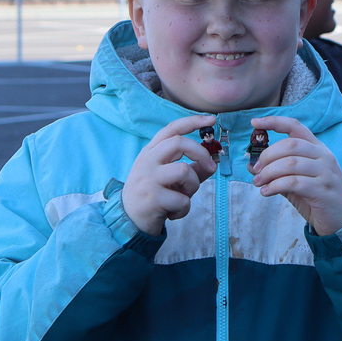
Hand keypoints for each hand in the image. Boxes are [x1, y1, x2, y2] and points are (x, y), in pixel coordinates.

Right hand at [122, 114, 217, 235]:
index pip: (171, 129)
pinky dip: (184, 209)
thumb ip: (192, 169)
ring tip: (183, 197)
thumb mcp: (170, 179)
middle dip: (200, 153)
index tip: (211, 119)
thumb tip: (213, 164)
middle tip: (209, 166)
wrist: (128, 221)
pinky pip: (183, 200)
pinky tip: (173, 213)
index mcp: (151, 152)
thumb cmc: (153, 195)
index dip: (192, 121)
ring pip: (184, 171)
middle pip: (179, 142)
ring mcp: (148, 178)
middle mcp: (147, 161)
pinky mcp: (152, 198)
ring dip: (193, 186)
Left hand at [248, 115, 341, 236]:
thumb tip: (251, 165)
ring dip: (269, 173)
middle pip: (290, 145)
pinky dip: (275, 186)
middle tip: (256, 170)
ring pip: (290, 164)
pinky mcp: (323, 190)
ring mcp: (325, 172)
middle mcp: (323, 156)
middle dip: (267, 156)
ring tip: (259, 183)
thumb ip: (276, 171)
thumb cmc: (316, 196)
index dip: (274, 122)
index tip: (254, 122)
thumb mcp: (295, 180)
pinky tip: (266, 192)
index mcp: (317, 148)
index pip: (295, 126)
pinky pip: (294, 183)